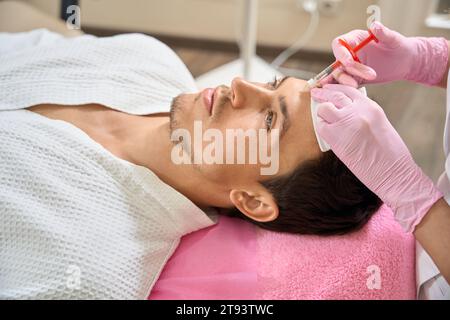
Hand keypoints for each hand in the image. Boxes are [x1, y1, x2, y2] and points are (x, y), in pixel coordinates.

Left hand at [311, 84, 442, 232]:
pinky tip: (328, 134)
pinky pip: (321, 127)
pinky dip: (322, 129)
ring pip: (324, 109)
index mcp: (371, 107)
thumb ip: (364, 114)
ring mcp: (345, 122)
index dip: (336, 88)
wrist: (392, 172)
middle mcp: (357, 111)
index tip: (328, 89)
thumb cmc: (390, 154)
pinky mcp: (335, 137)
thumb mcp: (380, 124)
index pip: (349, 91)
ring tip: (325, 120)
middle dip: (323, 93)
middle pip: (334, 95)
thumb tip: (348, 112)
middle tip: (316, 92)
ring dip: (322, 113)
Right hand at [323, 22, 448, 86]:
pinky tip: (346, 93)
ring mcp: (351, 67)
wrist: (406, 61)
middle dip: (350, 70)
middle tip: (367, 76)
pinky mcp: (355, 79)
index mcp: (355, 39)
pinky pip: (345, 84)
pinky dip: (343, 89)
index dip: (341, 53)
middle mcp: (349, 53)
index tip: (349, 62)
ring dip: (345, 81)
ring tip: (355, 85)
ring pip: (340, 75)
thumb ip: (384, 33)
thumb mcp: (394, 39)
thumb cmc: (400, 46)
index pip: (339, 44)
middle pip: (339, 62)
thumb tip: (374, 25)